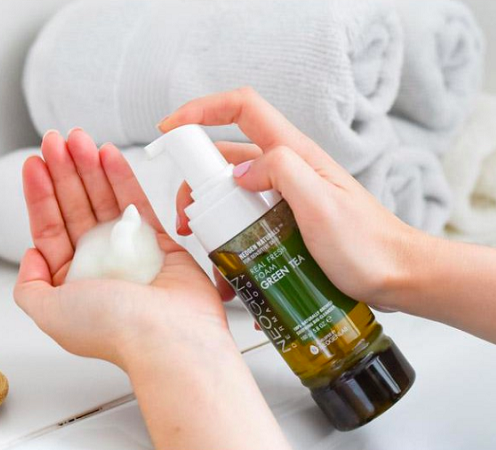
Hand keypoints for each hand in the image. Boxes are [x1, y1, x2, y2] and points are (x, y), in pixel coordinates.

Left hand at [14, 129, 230, 370]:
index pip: (49, 227)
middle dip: (64, 172)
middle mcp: (98, 263)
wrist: (169, 337)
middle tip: (57, 140)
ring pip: (104, 200)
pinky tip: (108, 154)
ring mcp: (128, 250)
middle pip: (75, 207)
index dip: (40, 193)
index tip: (35, 162)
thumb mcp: (48, 312)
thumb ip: (29, 287)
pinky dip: (122, 178)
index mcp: (70, 280)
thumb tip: (31, 253)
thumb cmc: (112, 328)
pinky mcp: (158, 242)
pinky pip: (137, 203)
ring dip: (90, 168)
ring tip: (79, 139)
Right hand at [162, 87, 419, 310]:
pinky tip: (233, 273)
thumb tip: (239, 173)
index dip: (202, 109)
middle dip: (197, 184)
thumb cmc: (367, 245)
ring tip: (208, 255)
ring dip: (212, 219)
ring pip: (233, 195)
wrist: (397, 276)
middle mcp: (287, 170)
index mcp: (294, 154)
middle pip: (226, 159)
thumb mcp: (322, 204)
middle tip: (187, 223)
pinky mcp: (287, 224)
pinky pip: (249, 223)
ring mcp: (286, 197)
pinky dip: (233, 242)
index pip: (242, 108)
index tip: (169, 128)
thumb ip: (282, 172)